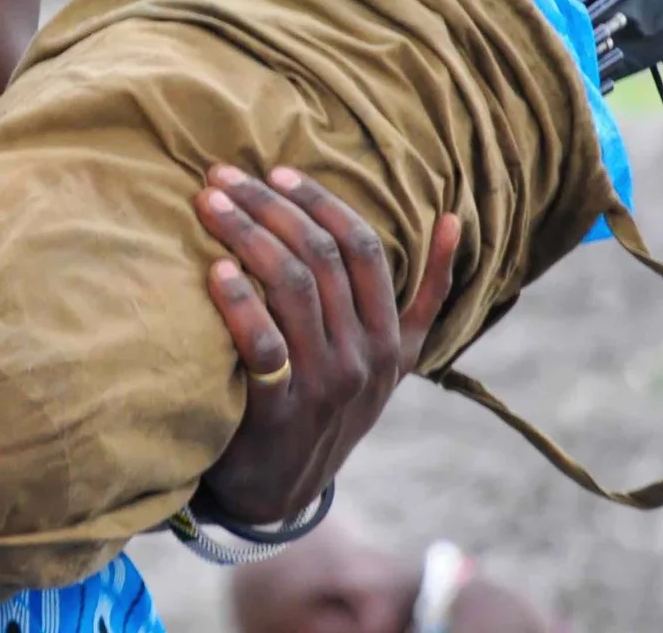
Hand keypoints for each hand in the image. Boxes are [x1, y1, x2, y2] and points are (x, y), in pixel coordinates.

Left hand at [190, 165, 461, 526]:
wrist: (282, 491)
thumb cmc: (328, 403)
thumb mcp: (389, 360)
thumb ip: (419, 299)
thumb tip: (453, 220)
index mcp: (392, 340)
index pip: (365, 249)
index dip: (322, 203)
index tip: (277, 171)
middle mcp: (365, 358)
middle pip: (323, 258)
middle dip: (270, 206)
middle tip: (223, 174)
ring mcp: (326, 385)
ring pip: (293, 287)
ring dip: (247, 235)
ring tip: (209, 203)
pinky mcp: (281, 411)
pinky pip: (263, 344)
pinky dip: (239, 301)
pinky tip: (214, 270)